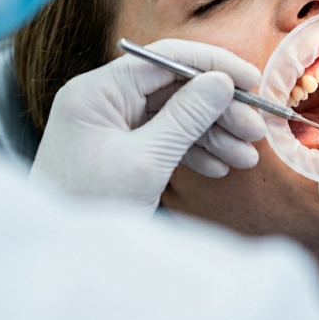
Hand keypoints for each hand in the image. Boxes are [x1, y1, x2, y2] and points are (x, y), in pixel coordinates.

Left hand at [29, 39, 265, 217]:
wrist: (62, 261)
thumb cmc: (91, 207)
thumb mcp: (146, 161)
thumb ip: (186, 117)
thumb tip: (222, 81)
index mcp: (97, 91)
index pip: (164, 58)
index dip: (213, 65)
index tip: (253, 81)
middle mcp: (102, 101)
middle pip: (174, 88)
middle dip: (218, 109)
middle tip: (256, 130)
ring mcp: (110, 127)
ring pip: (174, 116)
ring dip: (213, 134)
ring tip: (246, 157)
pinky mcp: (119, 151)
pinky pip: (164, 140)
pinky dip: (194, 151)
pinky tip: (220, 167)